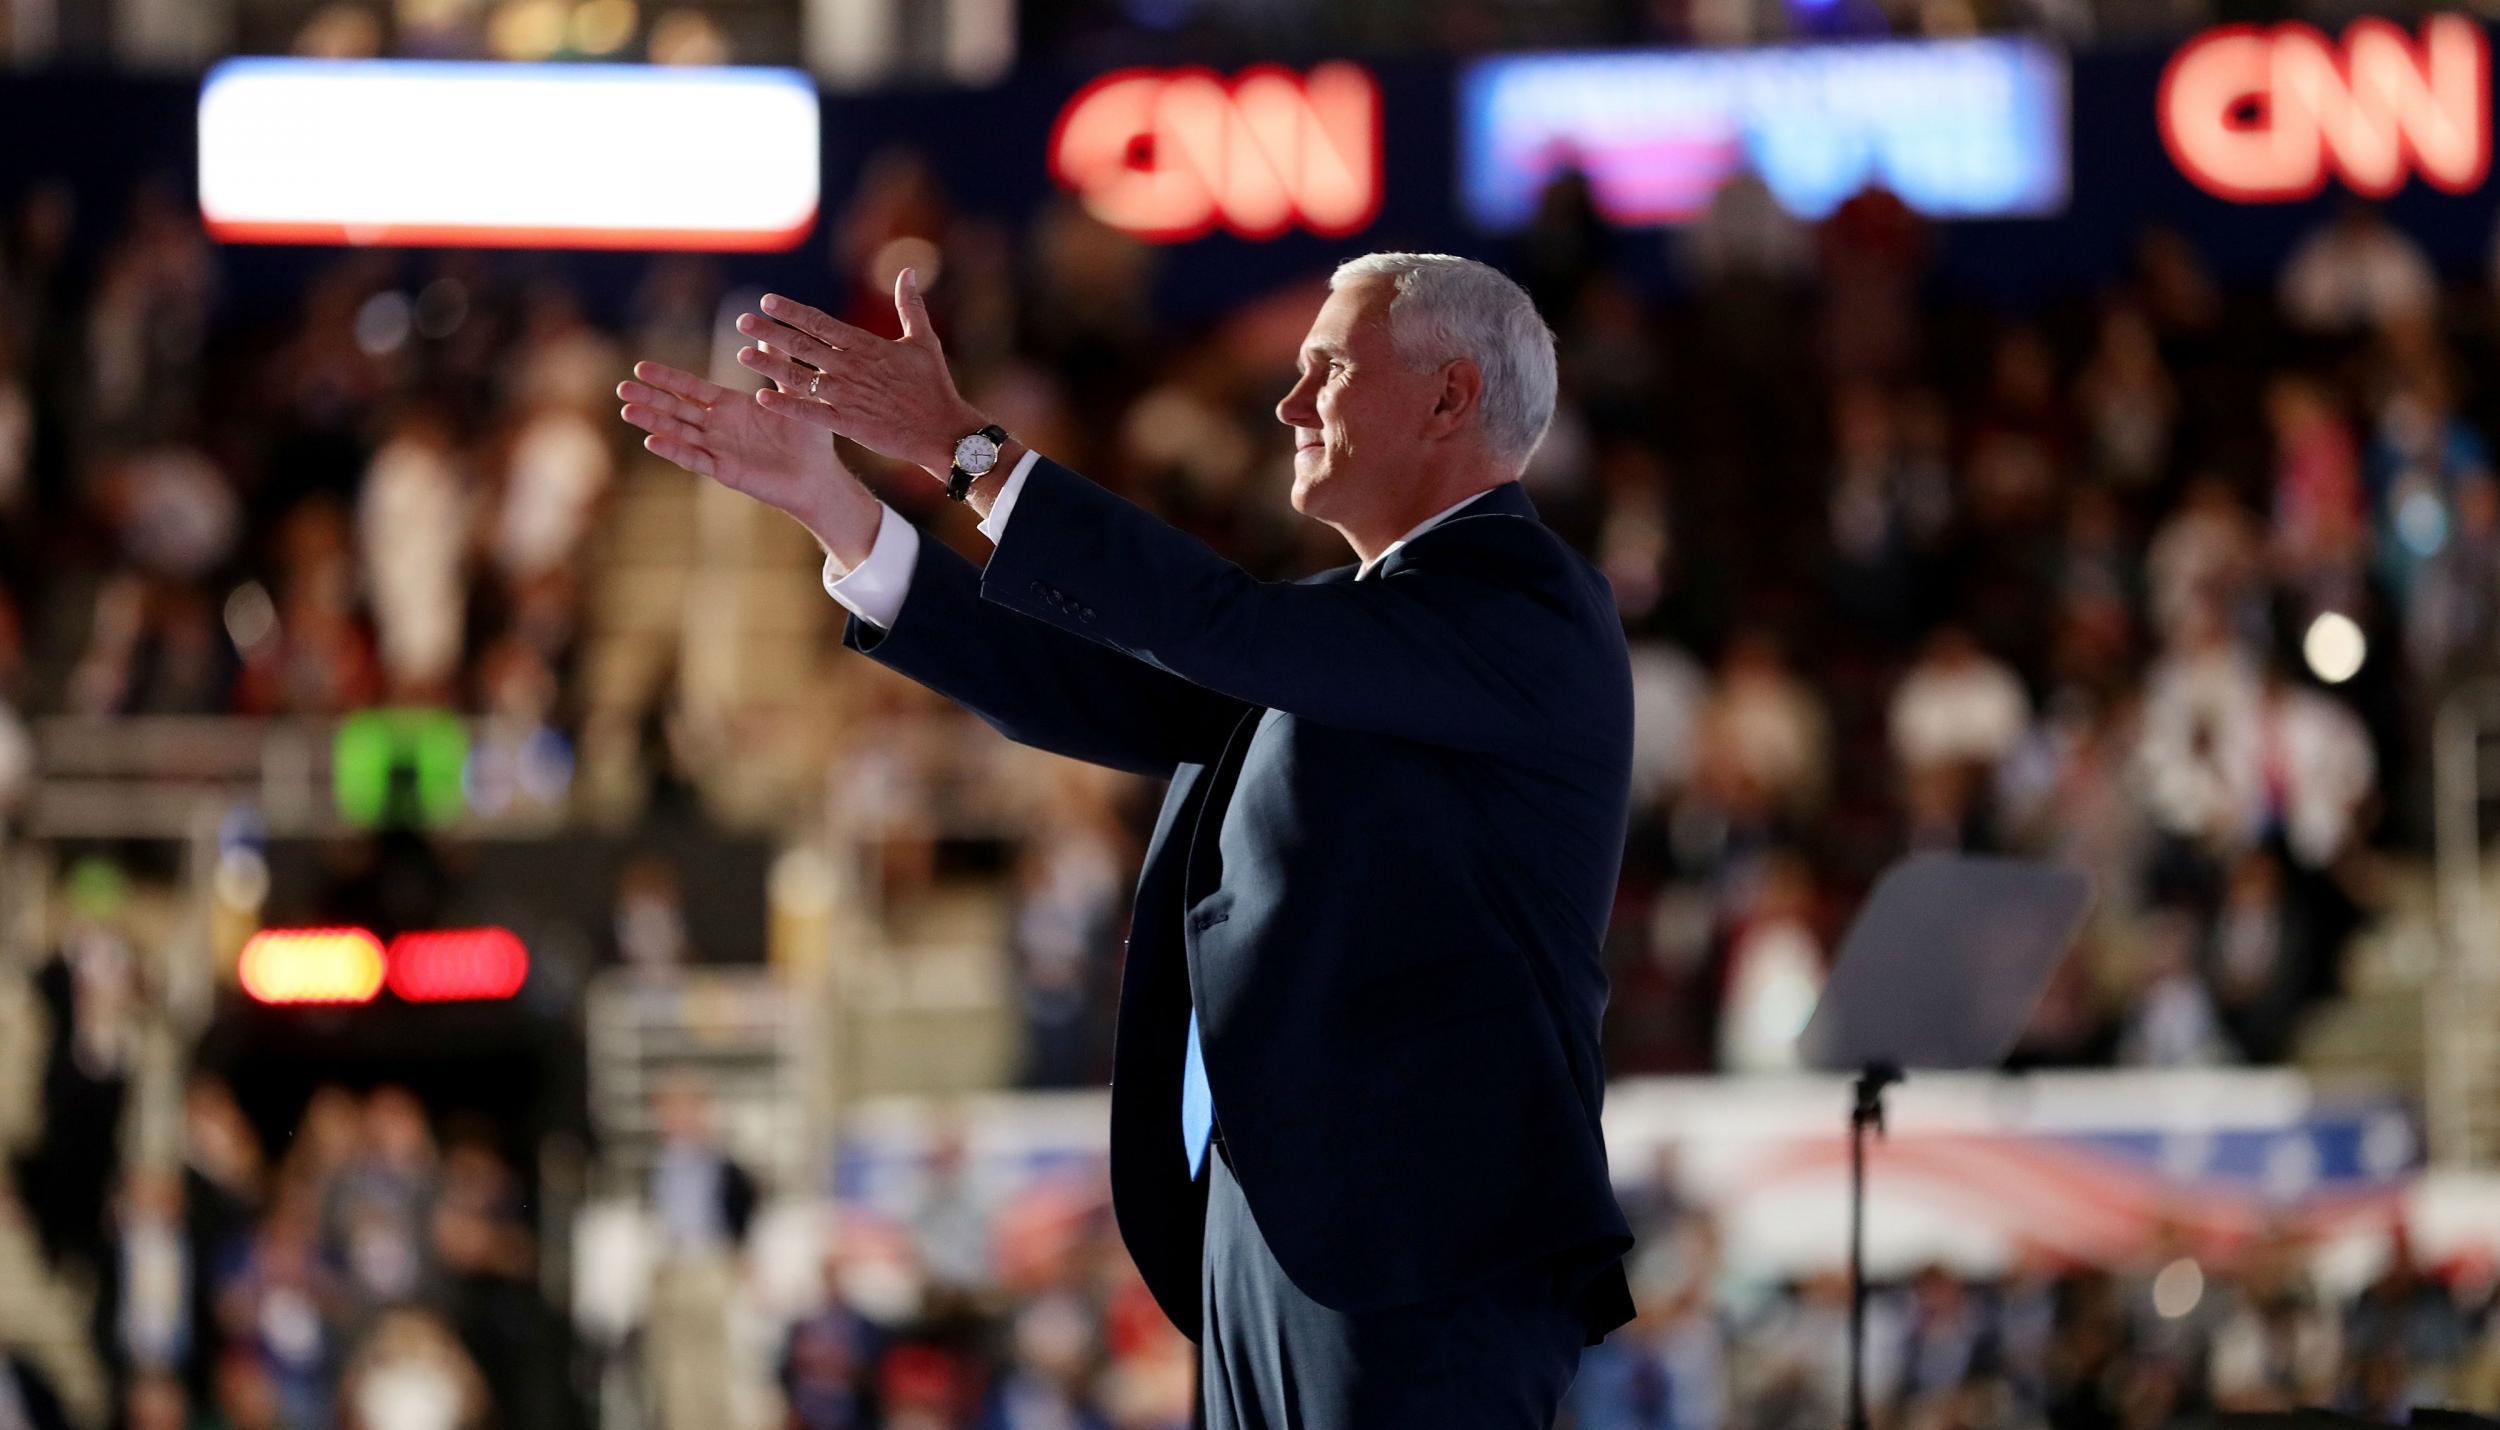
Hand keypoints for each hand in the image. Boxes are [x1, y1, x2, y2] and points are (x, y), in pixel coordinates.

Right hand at [615, 358, 878, 563]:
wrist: (819, 475)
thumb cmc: (809, 437)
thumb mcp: (793, 393)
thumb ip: (777, 363)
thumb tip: (764, 328)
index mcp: (731, 407)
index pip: (691, 389)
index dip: (667, 378)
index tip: (641, 367)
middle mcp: (719, 427)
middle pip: (676, 409)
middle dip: (650, 398)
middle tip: (620, 387)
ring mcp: (719, 449)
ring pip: (679, 433)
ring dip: (653, 422)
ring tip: (626, 410)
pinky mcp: (725, 471)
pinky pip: (696, 459)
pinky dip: (674, 450)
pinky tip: (652, 440)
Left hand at [733, 268, 982, 479]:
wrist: (943, 430)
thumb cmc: (934, 385)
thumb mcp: (923, 340)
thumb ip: (910, 305)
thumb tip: (908, 270)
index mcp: (866, 346)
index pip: (820, 322)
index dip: (791, 311)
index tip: (766, 301)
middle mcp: (851, 367)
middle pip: (802, 345)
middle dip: (769, 332)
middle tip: (742, 321)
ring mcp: (847, 396)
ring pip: (799, 377)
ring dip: (769, 365)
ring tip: (741, 354)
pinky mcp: (848, 423)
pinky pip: (810, 412)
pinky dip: (786, 404)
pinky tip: (762, 396)